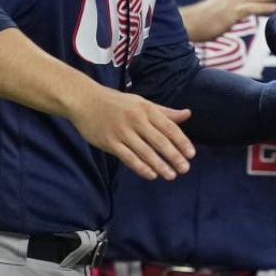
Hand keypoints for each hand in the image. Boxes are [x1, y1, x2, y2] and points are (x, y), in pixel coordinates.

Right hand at [67, 88, 194, 180]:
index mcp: (147, 109)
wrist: (84, 100)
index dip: (182, 142)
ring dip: (160, 165)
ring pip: (145, 152)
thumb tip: (187, 114)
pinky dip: (141, 167)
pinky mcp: (109, 142)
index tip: (191, 154)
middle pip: (160, 141)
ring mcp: (122, 132)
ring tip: (171, 175)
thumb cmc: (117, 102)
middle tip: (185, 169)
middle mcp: (136, 120)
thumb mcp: (142, 103)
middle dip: (174, 157)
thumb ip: (165, 112)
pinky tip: (152, 175)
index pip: (169, 128)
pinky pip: (128, 158)